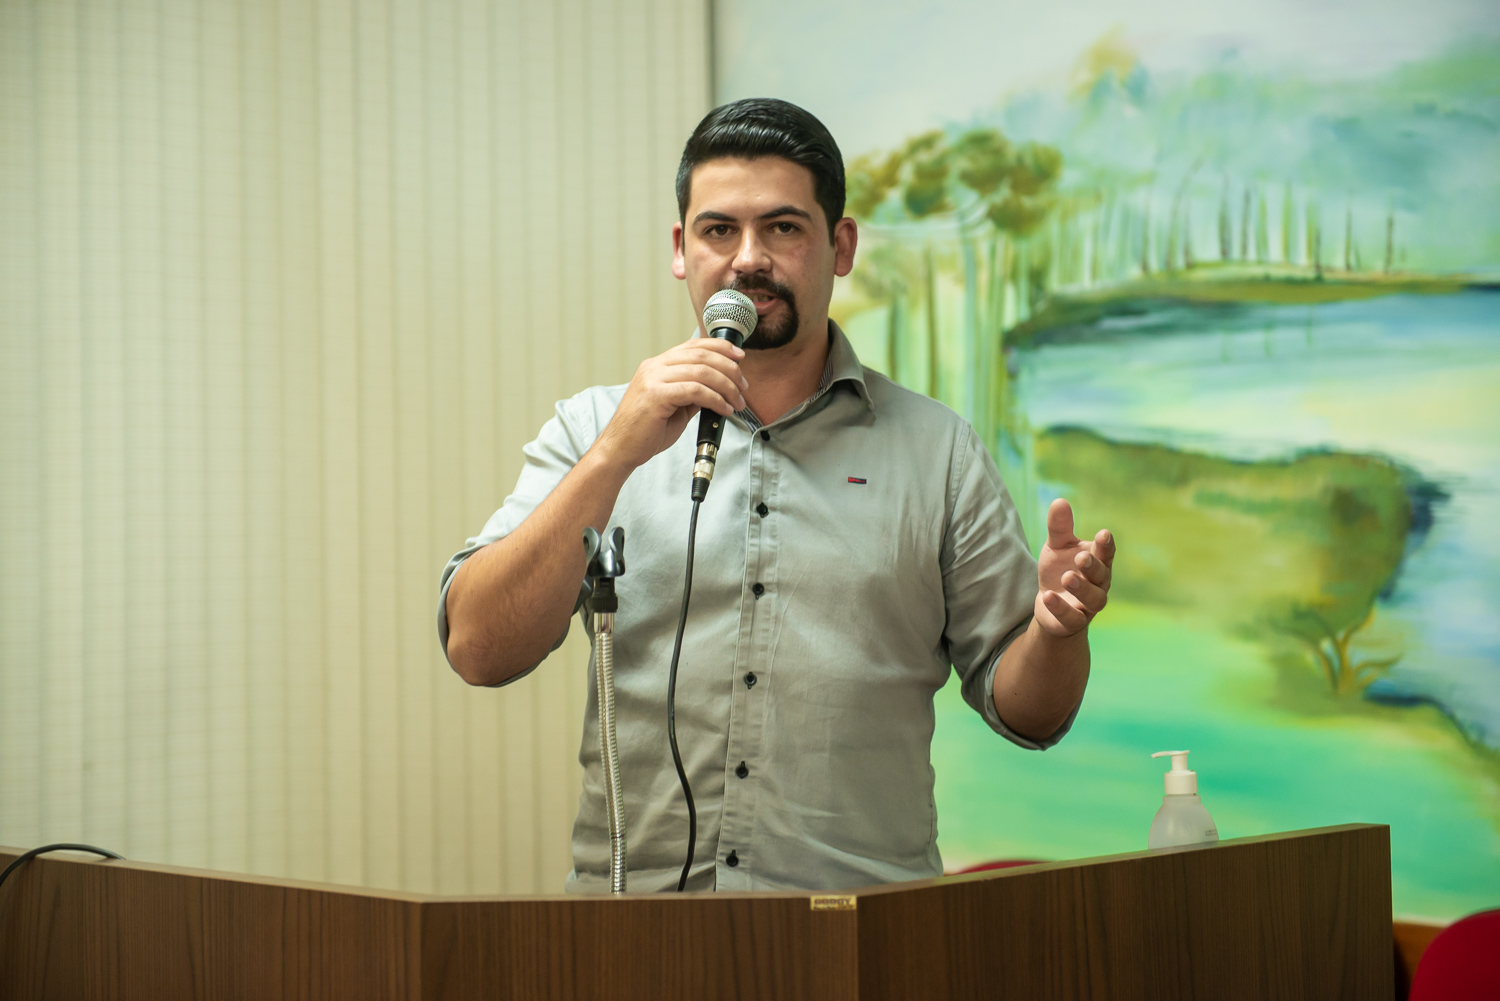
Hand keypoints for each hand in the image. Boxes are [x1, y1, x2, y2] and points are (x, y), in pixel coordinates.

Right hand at [591, 336, 749, 472]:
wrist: (621, 449)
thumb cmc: (646, 431)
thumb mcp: (676, 407)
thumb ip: (693, 394)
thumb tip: (719, 388)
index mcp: (657, 365)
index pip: (694, 345)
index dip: (720, 347)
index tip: (740, 356)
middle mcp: (654, 367)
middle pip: (701, 355)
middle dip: (729, 369)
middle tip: (743, 387)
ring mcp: (653, 379)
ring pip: (701, 371)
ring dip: (726, 386)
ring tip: (737, 402)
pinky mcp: (655, 395)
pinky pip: (695, 390)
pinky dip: (715, 399)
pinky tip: (723, 410)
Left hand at [1035, 498, 1113, 637]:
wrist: (1050, 605)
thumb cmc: (1060, 570)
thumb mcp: (1057, 547)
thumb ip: (1059, 528)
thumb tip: (1060, 501)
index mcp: (1097, 562)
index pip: (1106, 553)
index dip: (1106, 545)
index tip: (1103, 534)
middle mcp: (1098, 584)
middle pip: (1102, 576)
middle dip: (1093, 566)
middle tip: (1081, 557)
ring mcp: (1088, 605)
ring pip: (1094, 599)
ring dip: (1081, 588)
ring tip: (1066, 577)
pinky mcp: (1073, 622)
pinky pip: (1071, 617)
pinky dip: (1061, 607)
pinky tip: (1047, 596)